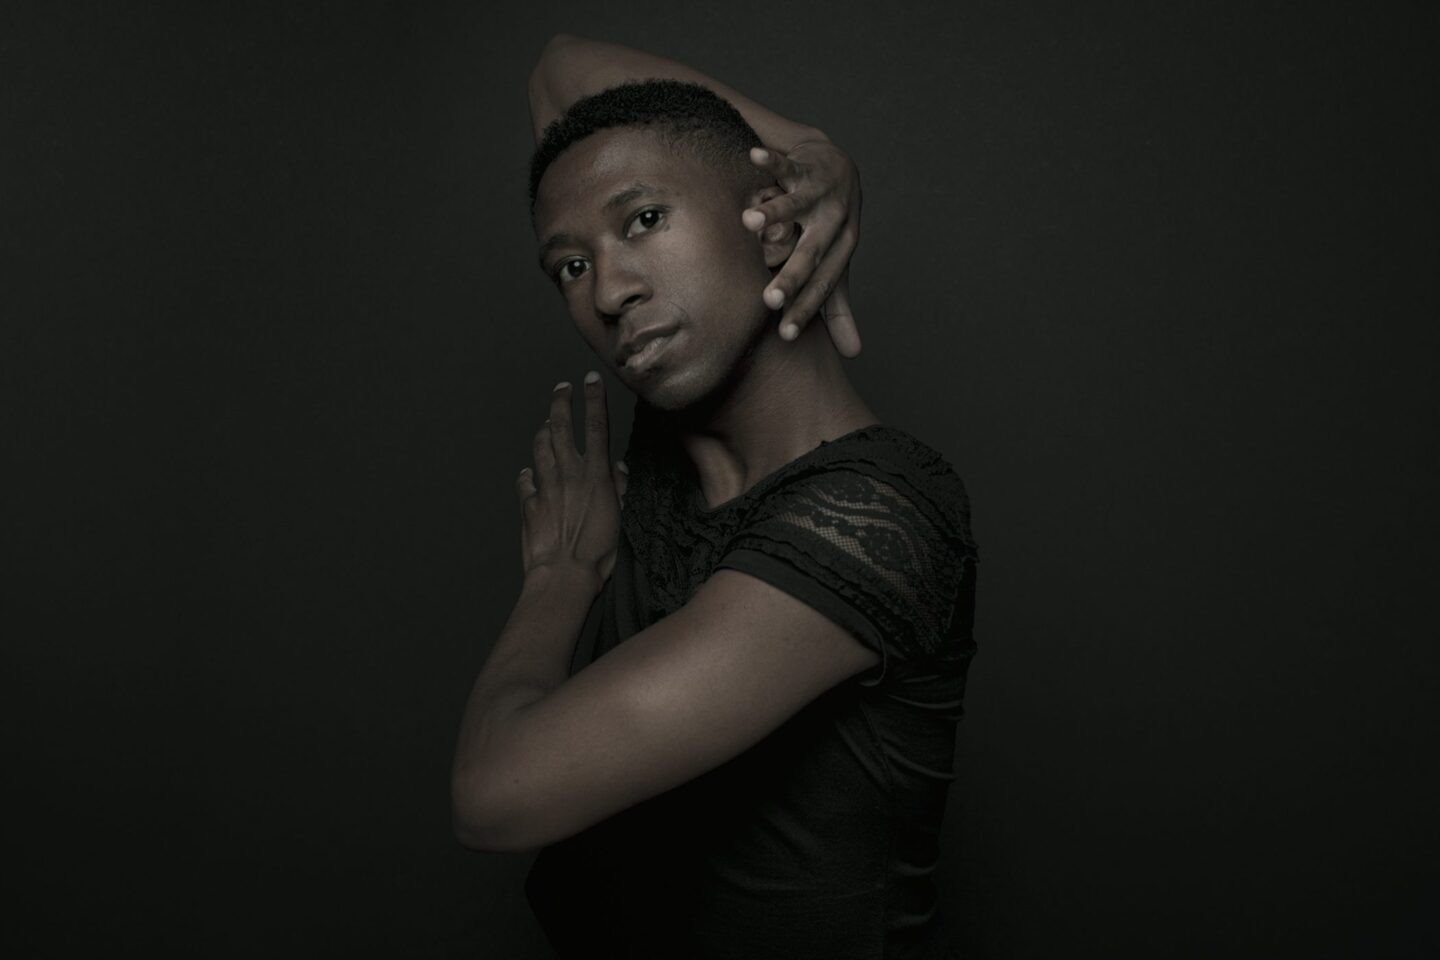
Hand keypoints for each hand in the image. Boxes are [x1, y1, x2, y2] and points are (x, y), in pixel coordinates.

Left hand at [515, 372, 630, 587]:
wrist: (564, 574)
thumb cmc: (599, 552)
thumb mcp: (620, 518)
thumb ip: (619, 489)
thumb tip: (620, 469)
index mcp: (595, 475)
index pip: (596, 426)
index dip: (593, 399)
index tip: (590, 380)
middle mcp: (568, 474)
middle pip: (562, 428)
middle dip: (561, 403)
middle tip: (561, 389)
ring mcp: (545, 487)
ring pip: (540, 448)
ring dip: (544, 432)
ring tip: (548, 424)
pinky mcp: (528, 505)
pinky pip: (525, 482)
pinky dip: (527, 474)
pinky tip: (528, 472)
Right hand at [742, 139, 861, 357]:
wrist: (841, 167)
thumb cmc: (832, 226)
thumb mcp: (836, 265)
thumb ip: (839, 308)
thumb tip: (854, 355)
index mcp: (840, 250)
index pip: (822, 286)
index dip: (805, 310)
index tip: (786, 337)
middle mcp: (834, 223)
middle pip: (811, 253)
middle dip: (791, 277)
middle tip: (768, 300)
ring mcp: (821, 194)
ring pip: (796, 205)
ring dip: (775, 212)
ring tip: (748, 221)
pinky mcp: (806, 167)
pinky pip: (787, 165)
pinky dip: (771, 160)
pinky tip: (753, 156)